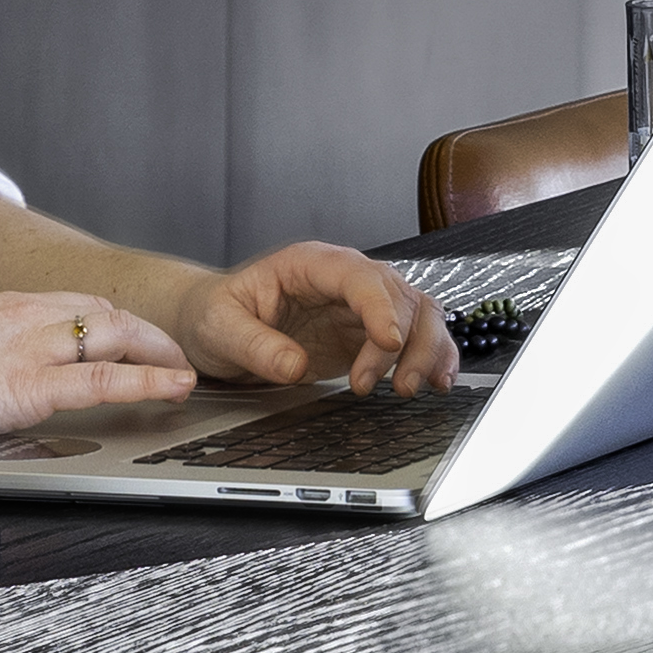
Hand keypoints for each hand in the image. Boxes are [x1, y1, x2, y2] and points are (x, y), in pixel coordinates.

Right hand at [0, 287, 197, 443]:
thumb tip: (10, 368)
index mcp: (8, 305)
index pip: (82, 304)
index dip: (120, 323)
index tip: (140, 339)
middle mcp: (26, 316)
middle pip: (108, 314)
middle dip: (150, 336)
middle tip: (174, 358)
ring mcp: (30, 348)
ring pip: (116, 336)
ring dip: (159, 354)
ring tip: (183, 374)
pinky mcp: (27, 385)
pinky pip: (102, 379)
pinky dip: (146, 381)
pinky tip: (171, 387)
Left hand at [179, 240, 466, 392]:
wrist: (214, 325)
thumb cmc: (215, 314)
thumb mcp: (219, 327)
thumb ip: (254, 345)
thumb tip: (293, 366)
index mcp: (310, 264)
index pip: (360, 277)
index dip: (381, 308)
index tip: (388, 343)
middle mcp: (343, 279)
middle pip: (399, 296)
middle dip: (406, 343)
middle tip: (392, 385)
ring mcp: (358, 305)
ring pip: (418, 313)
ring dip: (426, 350)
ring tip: (412, 388)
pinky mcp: (366, 333)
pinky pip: (413, 336)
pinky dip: (432, 355)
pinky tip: (438, 379)